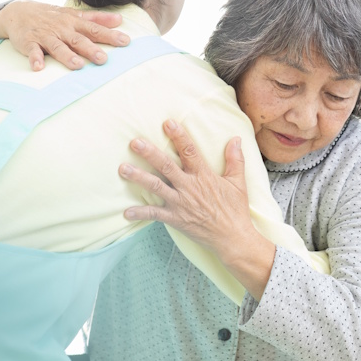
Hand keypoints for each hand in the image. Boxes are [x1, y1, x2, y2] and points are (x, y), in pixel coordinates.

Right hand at [0, 0, 130, 70]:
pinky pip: (32, 51)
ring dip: (67, 56)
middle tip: (103, 59)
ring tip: (77, 65)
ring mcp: (45, 36)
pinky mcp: (29, 42)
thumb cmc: (52, 16)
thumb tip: (120, 20)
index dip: (110, 35)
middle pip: (78, 40)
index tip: (125, 41)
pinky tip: (38, 67)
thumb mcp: (74, 14)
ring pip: (57, 47)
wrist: (18, 11)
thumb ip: (96, 19)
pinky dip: (35, 59)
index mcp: (74, 23)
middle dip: (91, 49)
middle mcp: (62, 29)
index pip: (94, 29)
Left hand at [120, 120, 275, 298]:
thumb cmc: (235, 210)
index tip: (168, 123)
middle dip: (150, 153)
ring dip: (138, 177)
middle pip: (167, 166)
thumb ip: (235, 160)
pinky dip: (140, 213)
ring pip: (156, 187)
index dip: (179, 136)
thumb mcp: (238, 183)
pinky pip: (155, 215)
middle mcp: (189, 187)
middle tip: (134, 142)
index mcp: (204, 176)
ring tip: (123, 169)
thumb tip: (236, 139)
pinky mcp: (176, 219)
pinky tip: (126, 212)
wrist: (232, 238)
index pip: (190, 151)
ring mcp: (181, 203)